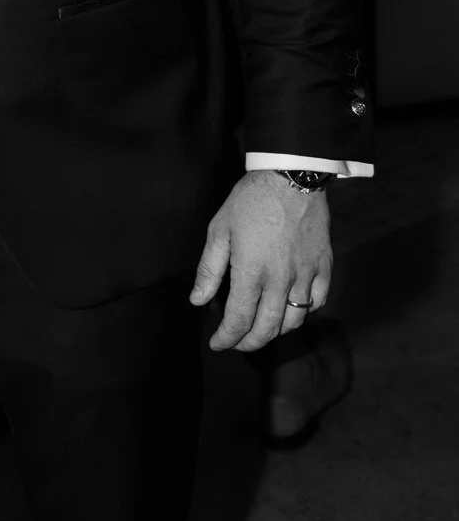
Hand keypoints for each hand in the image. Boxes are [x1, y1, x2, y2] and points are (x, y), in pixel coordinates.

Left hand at [190, 171, 332, 352]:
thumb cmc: (250, 201)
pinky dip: (305, 312)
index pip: (239, 320)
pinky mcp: (324, 266)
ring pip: (295, 321)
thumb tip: (197, 300)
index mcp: (252, 272)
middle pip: (268, 329)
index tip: (217, 344)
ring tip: (262, 328)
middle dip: (250, 343)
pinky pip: (318, 301)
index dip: (227, 338)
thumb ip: (209, 269)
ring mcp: (306, 275)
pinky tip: (292, 307)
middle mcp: (281, 280)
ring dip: (276, 331)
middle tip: (237, 343)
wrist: (290, 176)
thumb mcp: (219, 230)